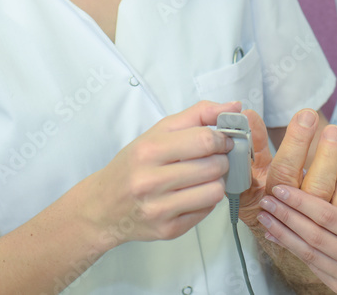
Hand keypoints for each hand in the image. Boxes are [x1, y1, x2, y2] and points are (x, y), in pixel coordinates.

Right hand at [84, 100, 240, 247]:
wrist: (102, 208)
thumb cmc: (133, 165)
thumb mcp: (158, 132)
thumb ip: (197, 115)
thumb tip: (234, 106)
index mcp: (148, 151)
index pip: (204, 140)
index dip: (222, 139)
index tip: (221, 140)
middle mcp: (150, 181)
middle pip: (213, 166)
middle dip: (221, 160)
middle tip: (213, 158)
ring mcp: (159, 209)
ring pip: (215, 191)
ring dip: (217, 181)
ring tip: (203, 177)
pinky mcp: (168, 230)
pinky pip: (207, 211)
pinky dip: (206, 200)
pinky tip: (192, 194)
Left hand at [247, 109, 336, 292]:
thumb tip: (322, 142)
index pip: (327, 217)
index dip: (300, 202)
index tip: (278, 189)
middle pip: (315, 236)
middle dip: (287, 216)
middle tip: (266, 200)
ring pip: (309, 251)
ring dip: (282, 231)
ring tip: (265, 214)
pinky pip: (310, 262)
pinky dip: (289, 245)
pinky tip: (274, 232)